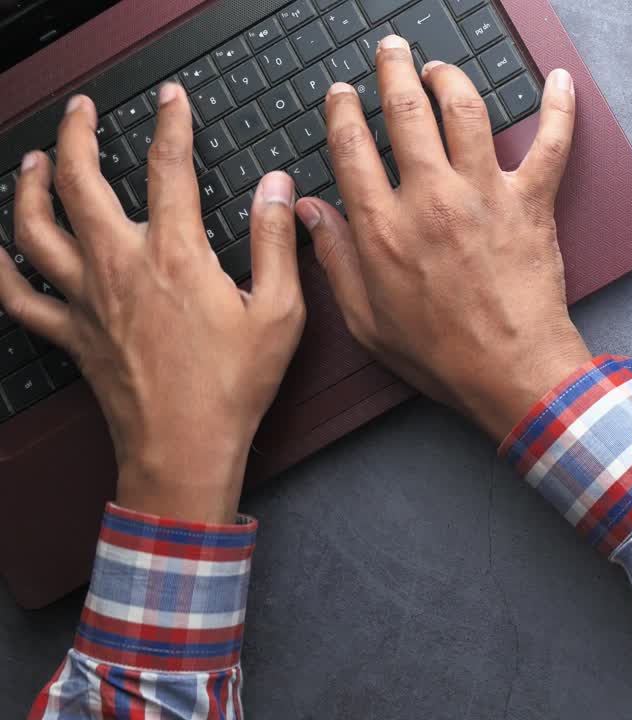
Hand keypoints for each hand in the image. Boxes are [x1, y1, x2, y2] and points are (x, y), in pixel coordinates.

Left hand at [0, 85, 305, 523]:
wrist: (185, 447)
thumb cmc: (233, 386)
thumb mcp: (280, 311)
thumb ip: (276, 242)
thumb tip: (277, 187)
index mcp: (175, 255)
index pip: (169, 169)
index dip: (171, 124)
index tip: (171, 99)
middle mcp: (121, 266)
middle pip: (81, 183)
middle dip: (78, 136)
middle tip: (83, 111)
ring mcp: (87, 299)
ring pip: (36, 228)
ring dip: (31, 186)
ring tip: (36, 161)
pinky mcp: (72, 334)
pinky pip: (20, 297)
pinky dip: (1, 269)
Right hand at [297, 36, 589, 440]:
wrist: (511, 372)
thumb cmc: (441, 354)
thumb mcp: (366, 319)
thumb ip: (334, 259)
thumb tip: (307, 212)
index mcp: (384, 227)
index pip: (352, 146)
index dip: (342, 110)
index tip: (341, 95)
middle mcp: (431, 199)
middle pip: (406, 110)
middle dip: (394, 70)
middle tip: (392, 52)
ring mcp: (485, 195)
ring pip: (465, 110)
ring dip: (450, 77)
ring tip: (440, 68)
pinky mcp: (531, 203)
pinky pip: (551, 143)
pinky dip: (559, 107)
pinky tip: (559, 82)